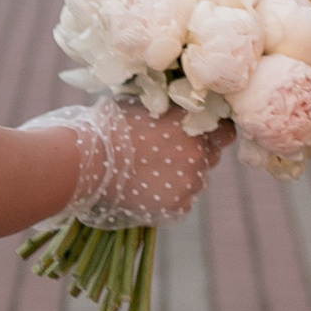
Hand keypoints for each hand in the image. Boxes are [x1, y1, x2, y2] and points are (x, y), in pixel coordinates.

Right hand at [22, 98, 224, 224]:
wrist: (86, 162)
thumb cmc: (107, 126)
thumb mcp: (142, 104)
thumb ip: (167, 108)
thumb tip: (176, 104)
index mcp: (193, 125)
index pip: (224, 130)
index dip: (211, 131)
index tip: (196, 133)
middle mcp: (199, 154)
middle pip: (211, 156)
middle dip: (195, 154)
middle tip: (166, 153)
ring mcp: (190, 183)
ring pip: (197, 180)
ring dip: (182, 176)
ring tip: (150, 171)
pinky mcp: (177, 206)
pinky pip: (183, 200)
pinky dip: (170, 195)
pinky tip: (147, 187)